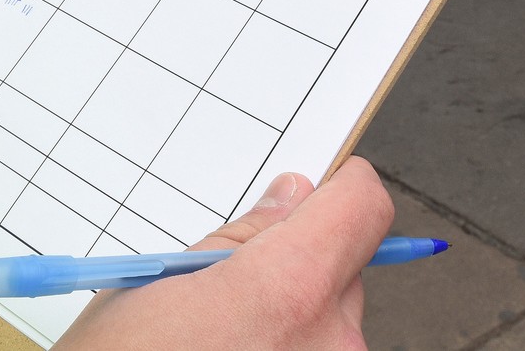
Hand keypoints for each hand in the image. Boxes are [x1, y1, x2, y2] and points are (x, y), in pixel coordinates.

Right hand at [56, 156, 394, 349]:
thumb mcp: (161, 283)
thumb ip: (243, 237)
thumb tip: (291, 198)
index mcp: (291, 288)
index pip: (363, 206)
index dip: (342, 189)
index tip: (321, 188)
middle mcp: (329, 340)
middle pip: (344, 268)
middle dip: (300, 265)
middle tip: (235, 287)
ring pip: (331, 320)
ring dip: (292, 319)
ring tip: (223, 339)